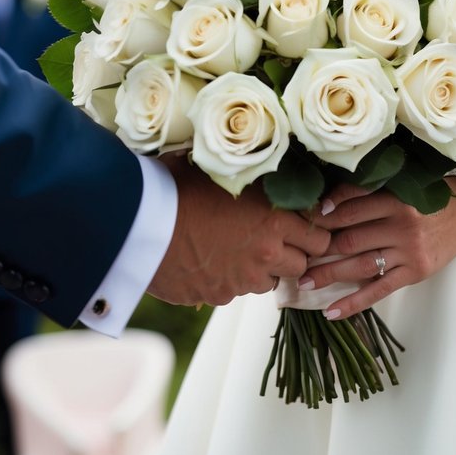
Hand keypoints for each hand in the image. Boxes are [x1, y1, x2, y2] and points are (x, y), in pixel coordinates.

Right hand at [147, 153, 330, 306]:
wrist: (136, 222)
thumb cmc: (176, 185)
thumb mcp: (219, 169)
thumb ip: (251, 174)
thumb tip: (263, 158)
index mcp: (273, 218)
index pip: (320, 236)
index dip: (314, 232)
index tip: (305, 226)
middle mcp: (264, 253)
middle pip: (302, 265)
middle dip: (293, 254)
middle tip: (274, 240)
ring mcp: (241, 279)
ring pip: (268, 281)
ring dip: (261, 269)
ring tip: (237, 248)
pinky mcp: (218, 295)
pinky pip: (234, 291)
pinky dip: (229, 280)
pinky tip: (210, 260)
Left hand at [301, 181, 455, 319]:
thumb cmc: (427, 199)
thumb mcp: (400, 188)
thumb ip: (368, 195)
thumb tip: (325, 207)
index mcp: (395, 199)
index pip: (350, 209)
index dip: (323, 217)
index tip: (302, 223)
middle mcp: (402, 225)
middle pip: (350, 239)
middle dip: (319, 249)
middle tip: (295, 256)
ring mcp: (408, 251)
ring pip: (360, 266)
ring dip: (328, 275)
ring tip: (304, 282)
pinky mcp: (414, 273)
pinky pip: (378, 291)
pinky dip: (353, 303)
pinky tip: (331, 311)